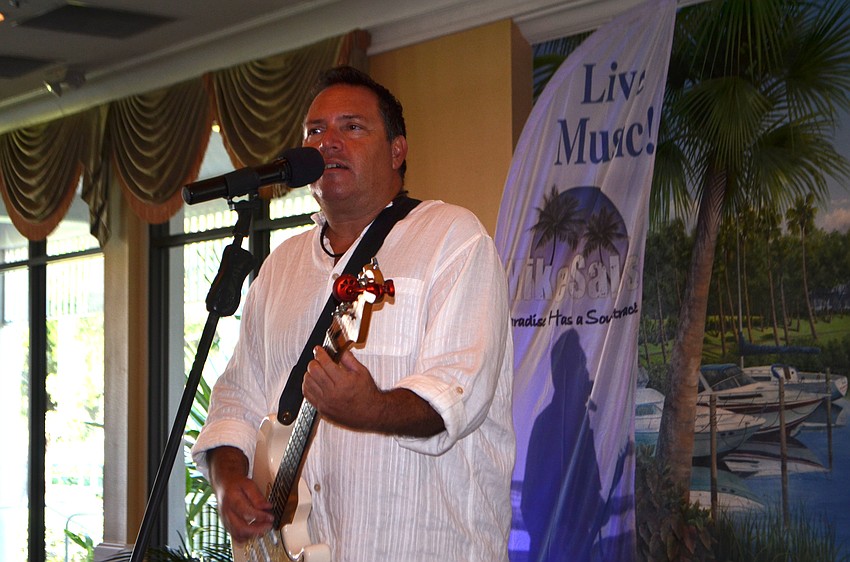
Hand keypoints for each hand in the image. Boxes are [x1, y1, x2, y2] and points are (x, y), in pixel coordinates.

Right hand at [207, 446, 274, 542]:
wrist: (224, 485)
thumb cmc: (237, 484)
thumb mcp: (249, 484)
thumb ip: (258, 496)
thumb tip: (267, 507)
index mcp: (232, 499)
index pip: (246, 512)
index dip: (260, 517)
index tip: (270, 517)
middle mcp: (227, 512)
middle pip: (240, 527)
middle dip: (257, 529)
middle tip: (268, 526)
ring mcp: (225, 520)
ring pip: (238, 534)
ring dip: (253, 534)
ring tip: (264, 528)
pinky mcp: (226, 525)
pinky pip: (235, 536)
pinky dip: (247, 537)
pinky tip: (255, 532)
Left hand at [303, 347, 444, 436]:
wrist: (376, 416)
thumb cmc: (372, 393)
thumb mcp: (364, 374)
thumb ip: (352, 362)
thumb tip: (344, 350)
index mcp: (344, 382)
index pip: (325, 363)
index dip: (320, 354)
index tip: (319, 349)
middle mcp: (334, 393)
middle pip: (315, 372)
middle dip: (315, 363)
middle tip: (318, 358)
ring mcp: (328, 404)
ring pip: (309, 385)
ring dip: (309, 375)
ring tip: (314, 369)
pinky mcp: (326, 412)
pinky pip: (310, 398)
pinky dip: (308, 389)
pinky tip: (311, 384)